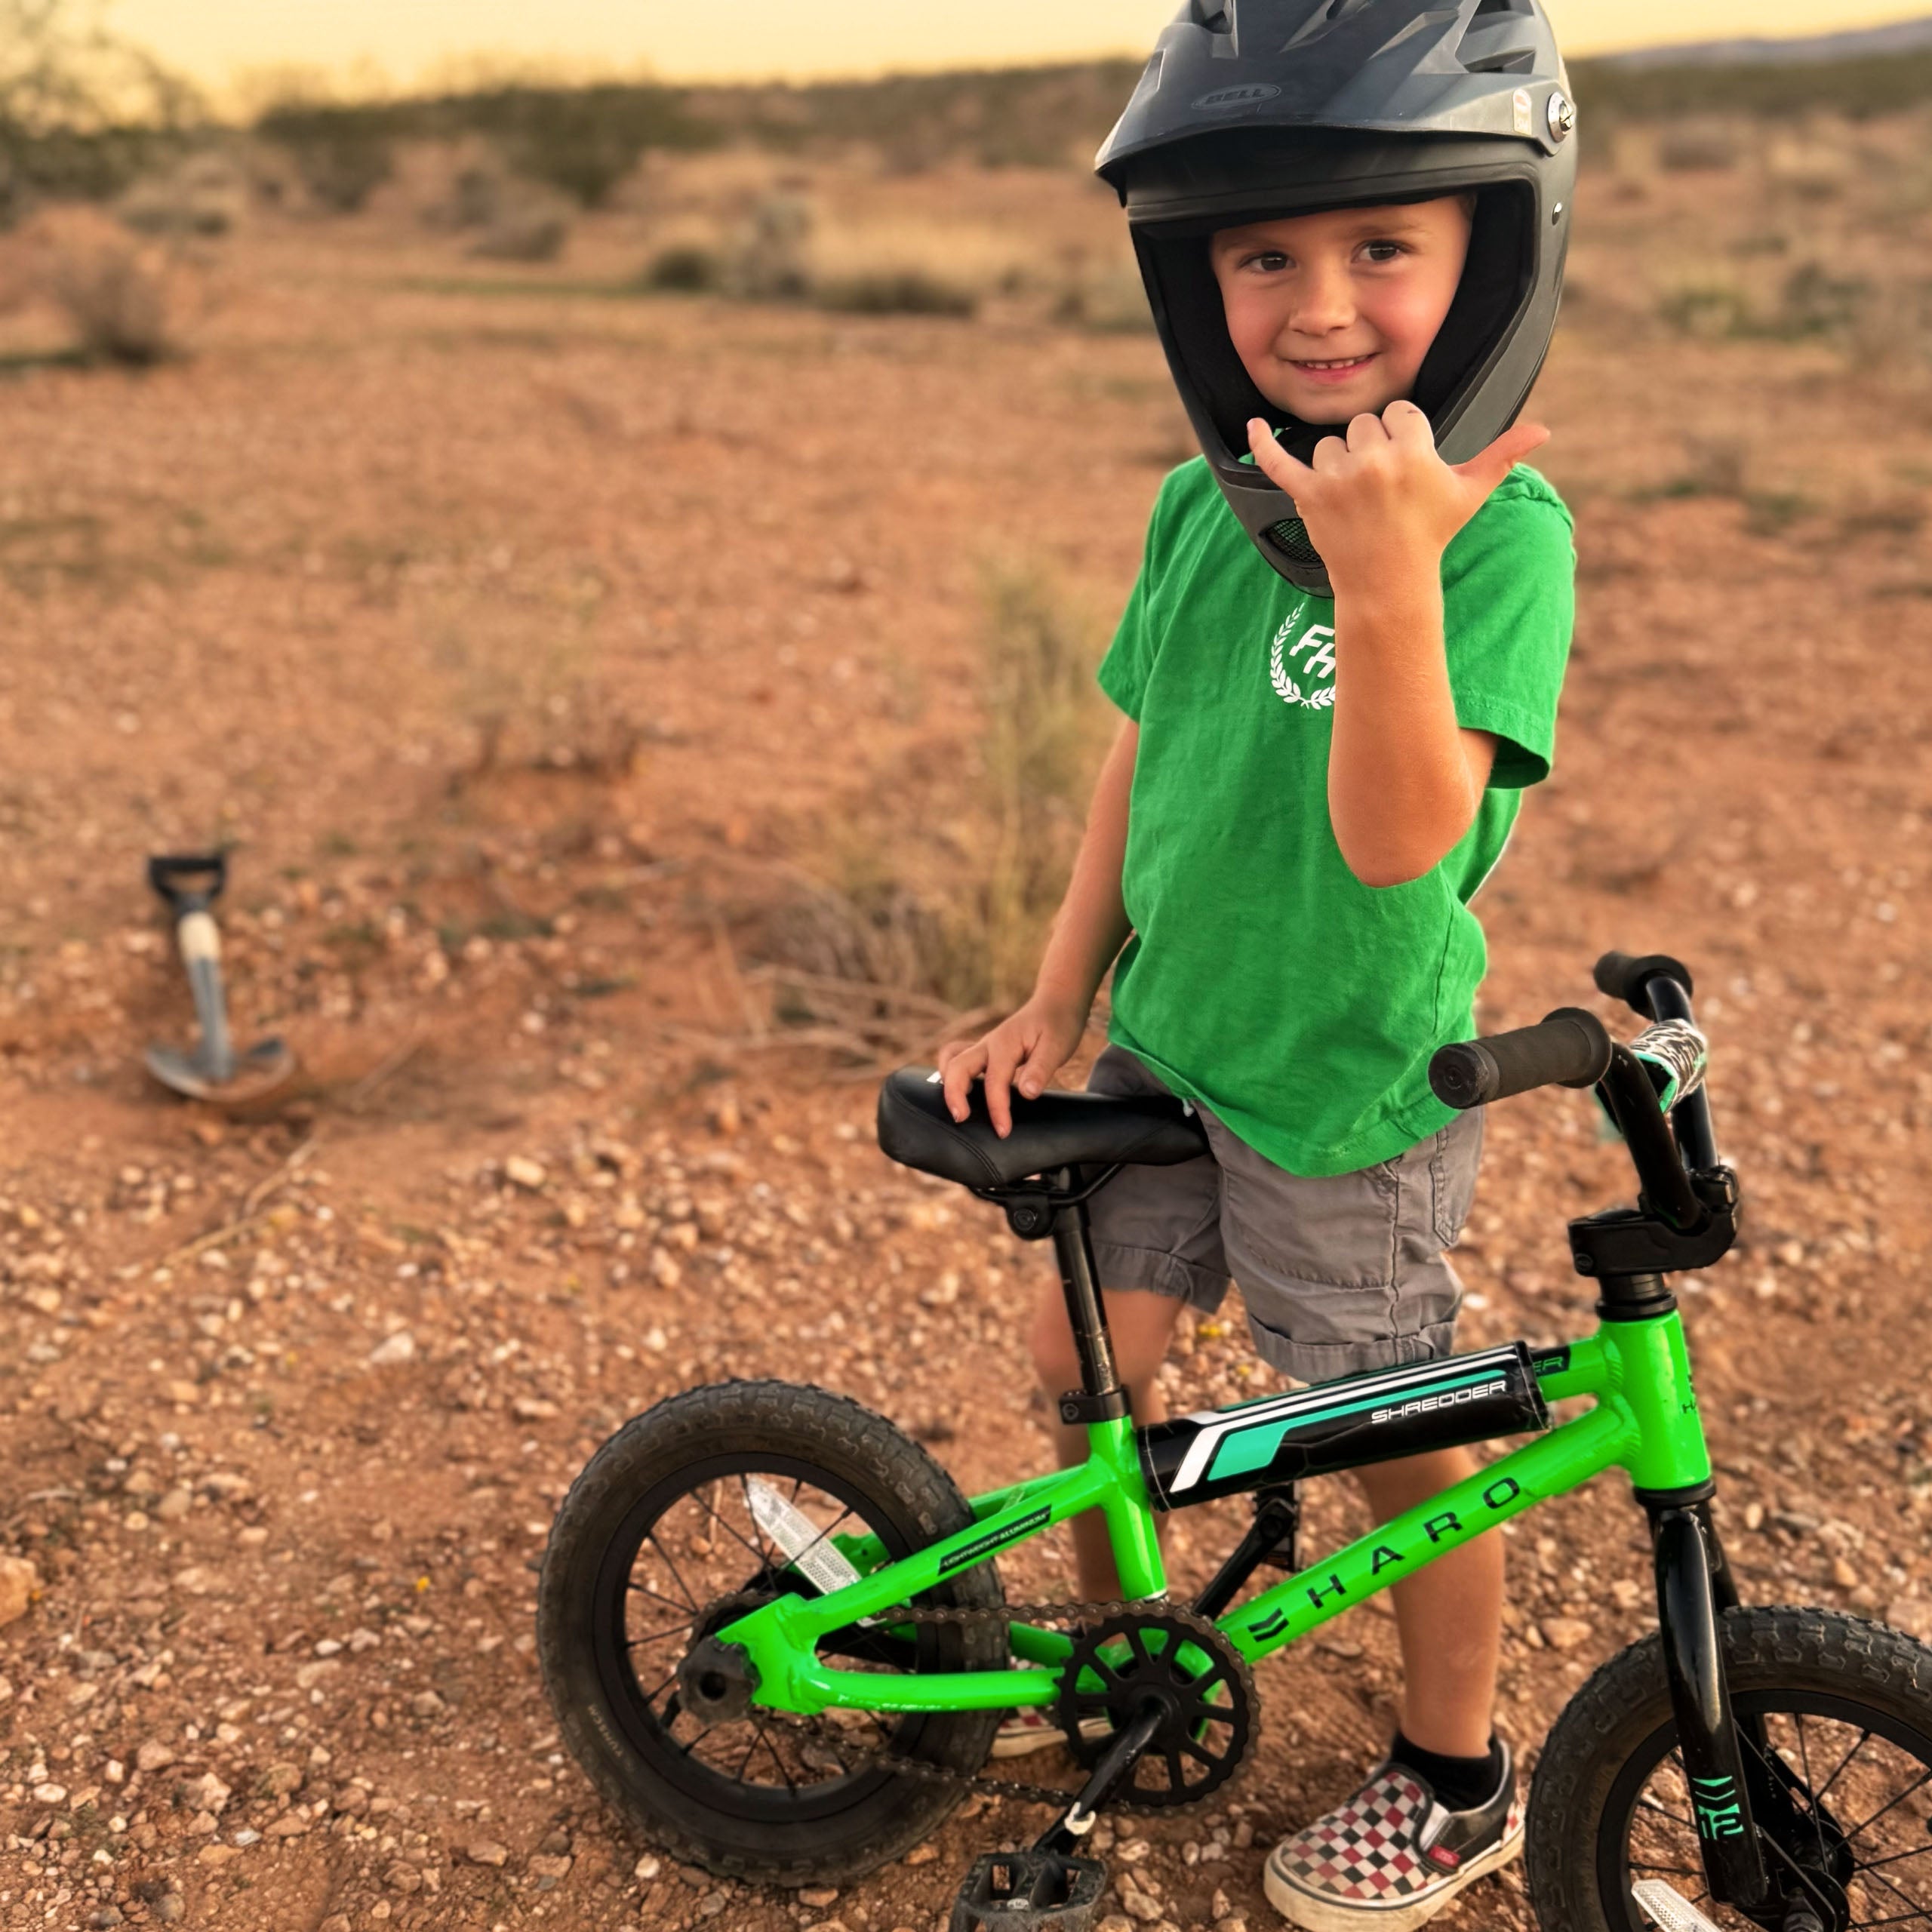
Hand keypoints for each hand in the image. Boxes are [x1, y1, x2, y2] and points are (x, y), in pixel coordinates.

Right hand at [935, 994, 1088, 1136]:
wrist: (1056, 1004)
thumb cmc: (1058, 1026)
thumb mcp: (1057, 1047)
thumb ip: (1040, 1070)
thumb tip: (1027, 1093)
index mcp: (1005, 1044)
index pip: (994, 1080)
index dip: (996, 1109)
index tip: (1003, 1131)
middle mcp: (988, 1044)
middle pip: (957, 1067)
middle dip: (954, 1095)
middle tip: (962, 1120)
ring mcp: (982, 1046)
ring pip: (951, 1061)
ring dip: (948, 1083)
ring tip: (957, 1109)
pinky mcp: (983, 1051)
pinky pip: (956, 1059)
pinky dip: (951, 1075)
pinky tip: (960, 1094)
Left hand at [1246, 404, 1547, 593]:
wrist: (1389, 583)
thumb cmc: (1431, 533)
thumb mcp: (1469, 493)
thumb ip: (1502, 455)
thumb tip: (1543, 429)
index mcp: (1413, 451)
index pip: (1400, 413)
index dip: (1405, 437)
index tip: (1409, 468)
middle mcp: (1373, 461)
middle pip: (1364, 425)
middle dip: (1373, 451)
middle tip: (1384, 491)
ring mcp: (1337, 479)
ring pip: (1330, 444)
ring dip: (1339, 464)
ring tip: (1357, 500)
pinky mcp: (1307, 497)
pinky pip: (1278, 463)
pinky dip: (1262, 445)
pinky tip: (1250, 425)